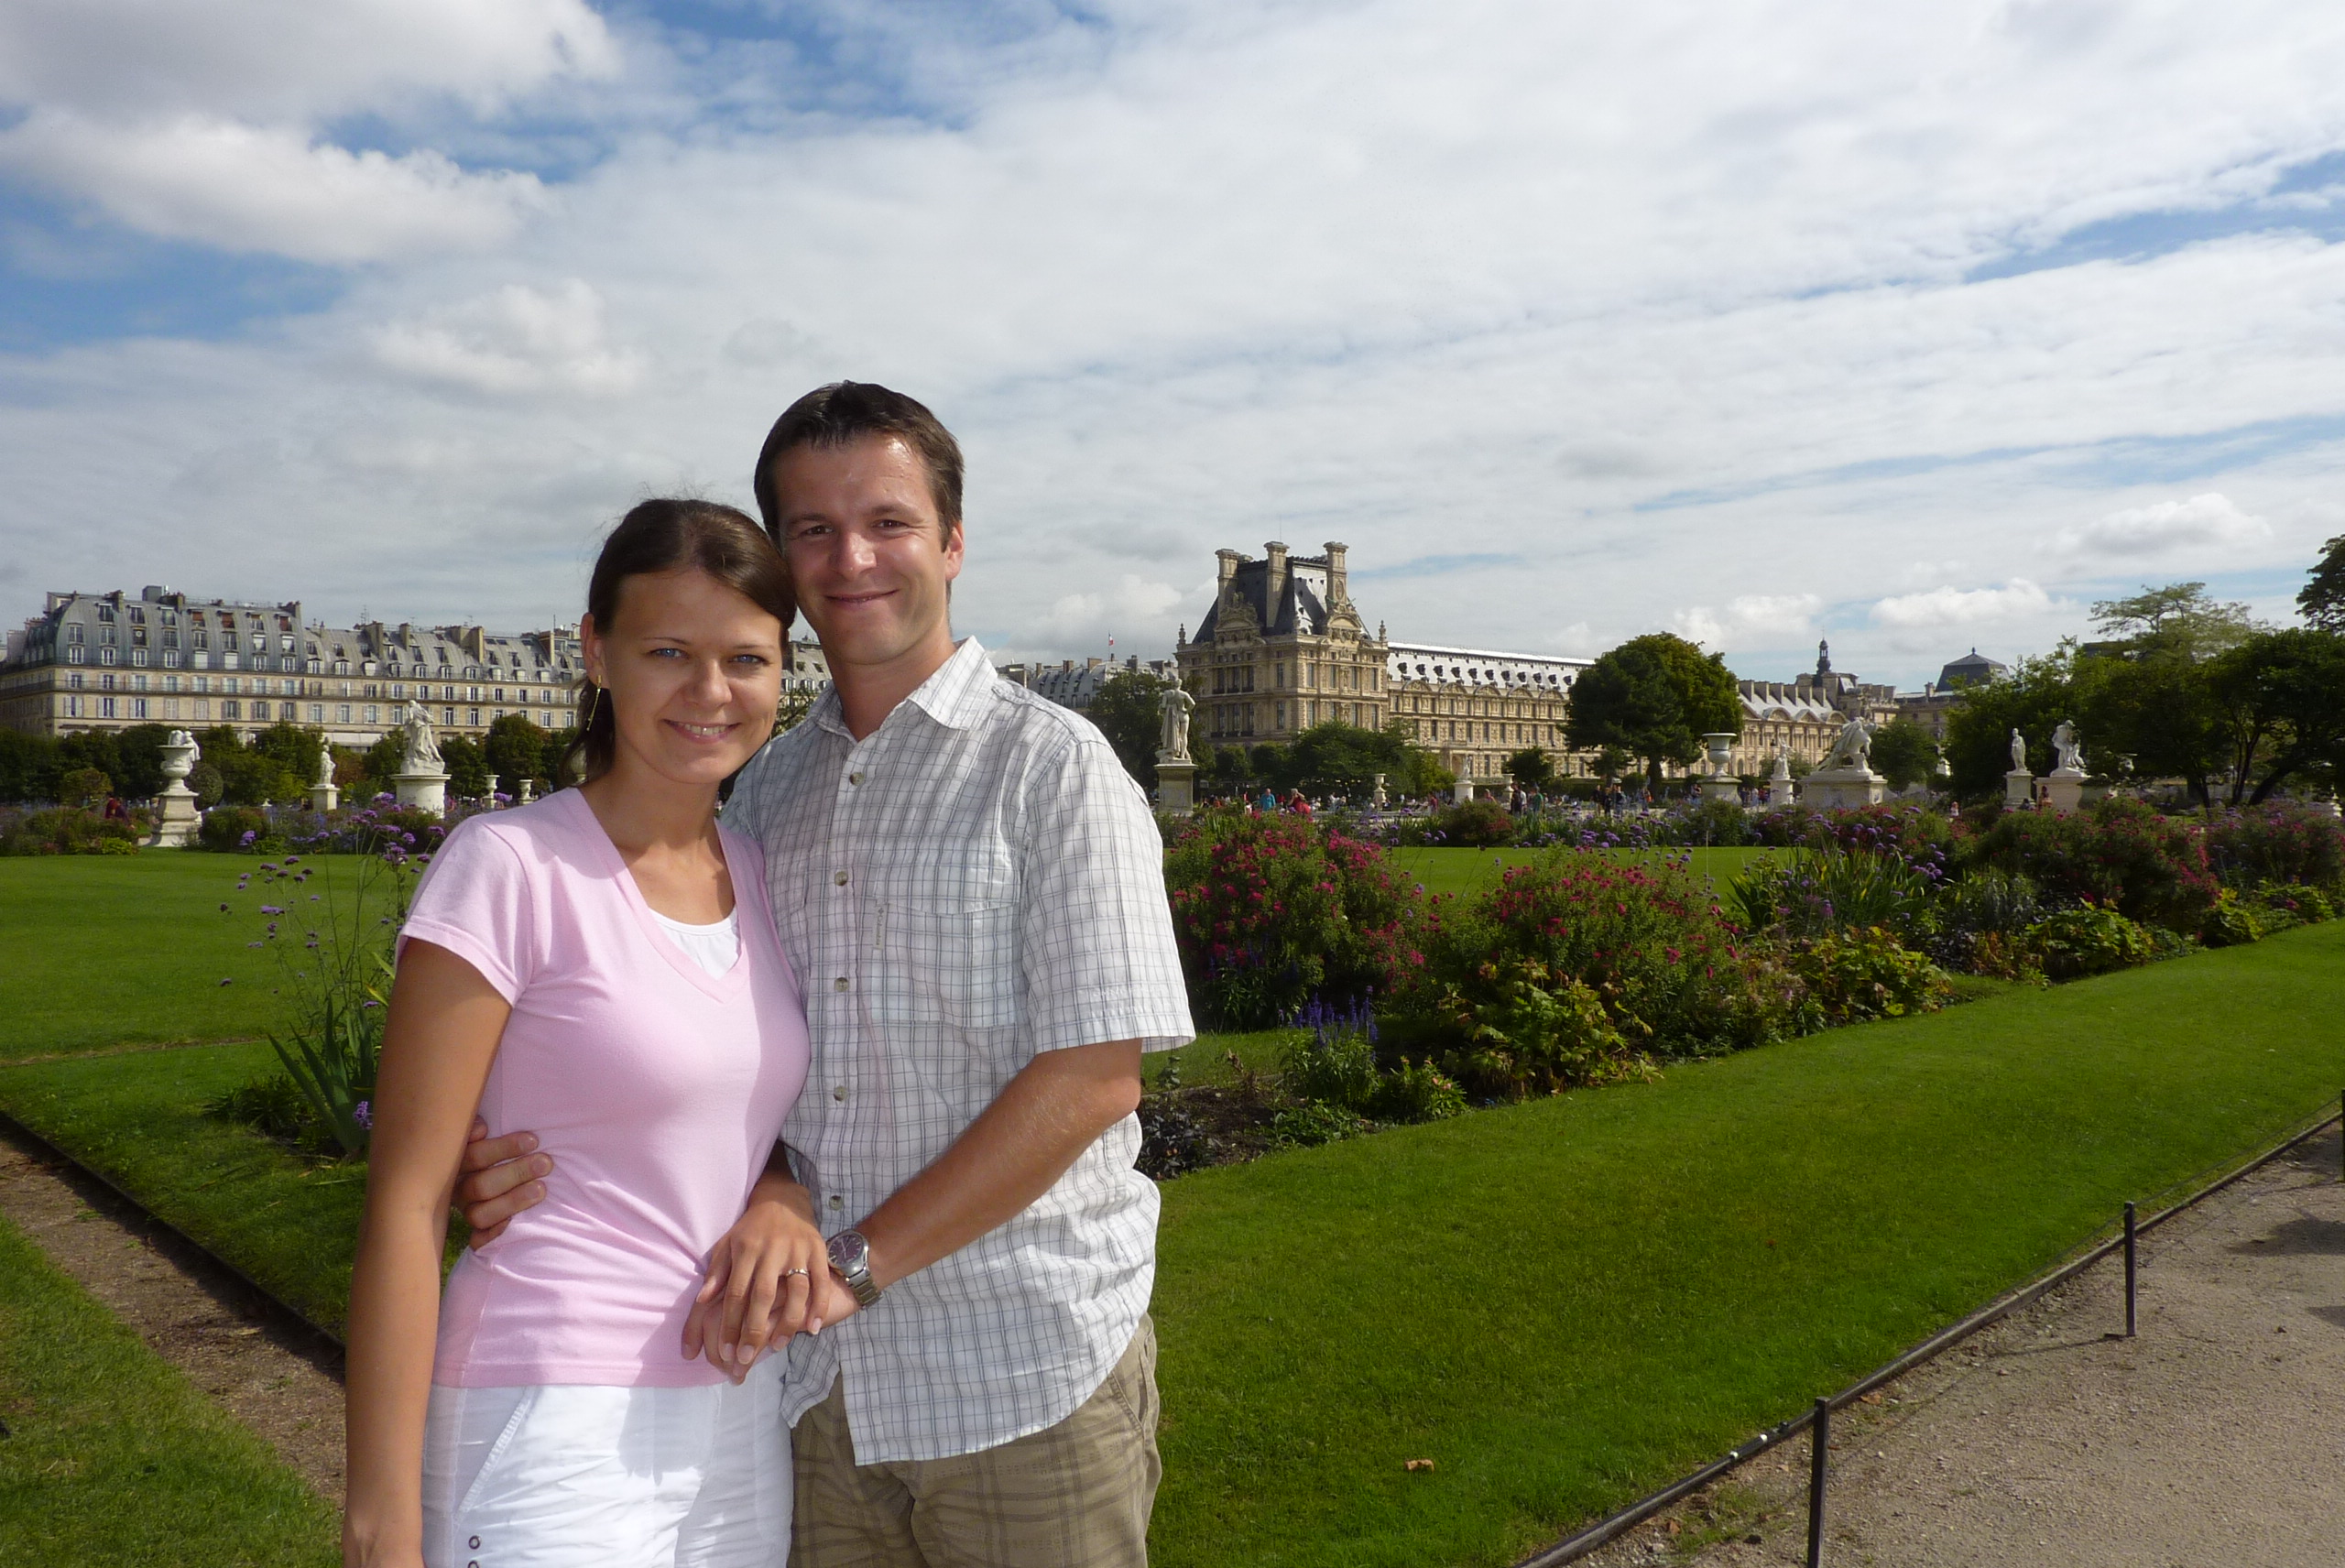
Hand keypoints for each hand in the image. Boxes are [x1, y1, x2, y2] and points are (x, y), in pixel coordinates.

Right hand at [454, 1117, 552, 1246]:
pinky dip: (495, 1233)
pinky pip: (479, 1240)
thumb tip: (480, 1128)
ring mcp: (466, 1212)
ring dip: (512, 1201)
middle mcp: (458, 1189)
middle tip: (545, 1163)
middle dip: (516, 1173)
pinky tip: (513, 1224)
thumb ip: (478, 1128)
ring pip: (480, 1214)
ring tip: (541, 1189)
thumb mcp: (491, 1134)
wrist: (501, 1176)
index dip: (503, 1148)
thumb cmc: (502, 1150)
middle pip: (480, 1186)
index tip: (533, 1141)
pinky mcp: (476, 1233)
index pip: (474, 1156)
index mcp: (458, 1162)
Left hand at [681, 1182, 830, 1380]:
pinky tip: (813, 1328)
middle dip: (754, 1329)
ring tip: (779, 1346)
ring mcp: (798, 1250)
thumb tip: (702, 1300)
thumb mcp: (728, 1245)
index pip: (736, 1292)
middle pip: (763, 1295)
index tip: (726, 1350)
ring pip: (796, 1290)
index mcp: (746, 1249)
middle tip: (746, 1358)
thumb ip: (716, 1273)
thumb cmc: (751, 1230)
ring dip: (788, 1321)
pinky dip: (819, 1305)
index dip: (731, 1323)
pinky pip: (821, 1281)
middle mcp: (772, 1250)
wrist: (784, 1200)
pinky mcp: (818, 1250)